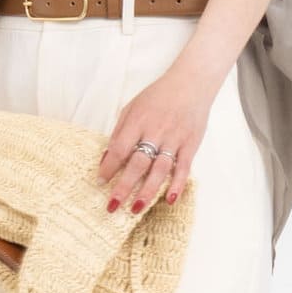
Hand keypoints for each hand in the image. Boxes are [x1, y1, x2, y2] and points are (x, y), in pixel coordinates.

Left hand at [97, 65, 213, 212]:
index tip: (100, 181)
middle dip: (123, 186)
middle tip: (112, 205)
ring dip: (148, 191)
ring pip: (160, 170)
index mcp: (138, 120)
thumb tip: (106, 157)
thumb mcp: (132, 107)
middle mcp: (156, 131)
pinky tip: (170, 199)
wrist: (191, 84)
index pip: (120, 148)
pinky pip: (183, 168)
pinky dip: (177, 185)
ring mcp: (175, 139)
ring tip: (136, 208)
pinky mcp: (191, 144)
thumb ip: (120, 131)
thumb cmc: (158, 96)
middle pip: (138, 163)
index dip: (108, 167)